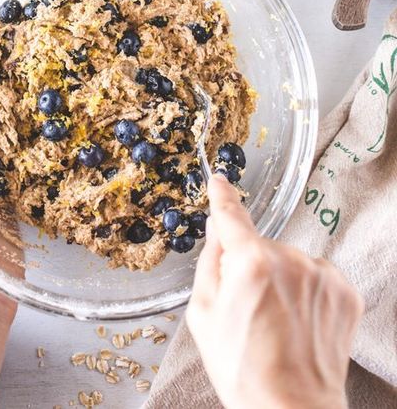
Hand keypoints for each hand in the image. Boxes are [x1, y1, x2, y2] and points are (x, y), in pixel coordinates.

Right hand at [187, 175, 362, 408]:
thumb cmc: (242, 369)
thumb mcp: (203, 316)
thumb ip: (209, 263)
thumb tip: (217, 231)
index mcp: (251, 262)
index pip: (232, 216)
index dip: (223, 197)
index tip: (220, 181)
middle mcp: (291, 259)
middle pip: (260, 247)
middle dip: (251, 266)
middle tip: (248, 308)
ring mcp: (323, 275)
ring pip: (290, 261)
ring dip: (282, 279)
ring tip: (277, 323)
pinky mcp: (346, 291)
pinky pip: (316, 276)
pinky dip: (307, 293)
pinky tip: (299, 323)